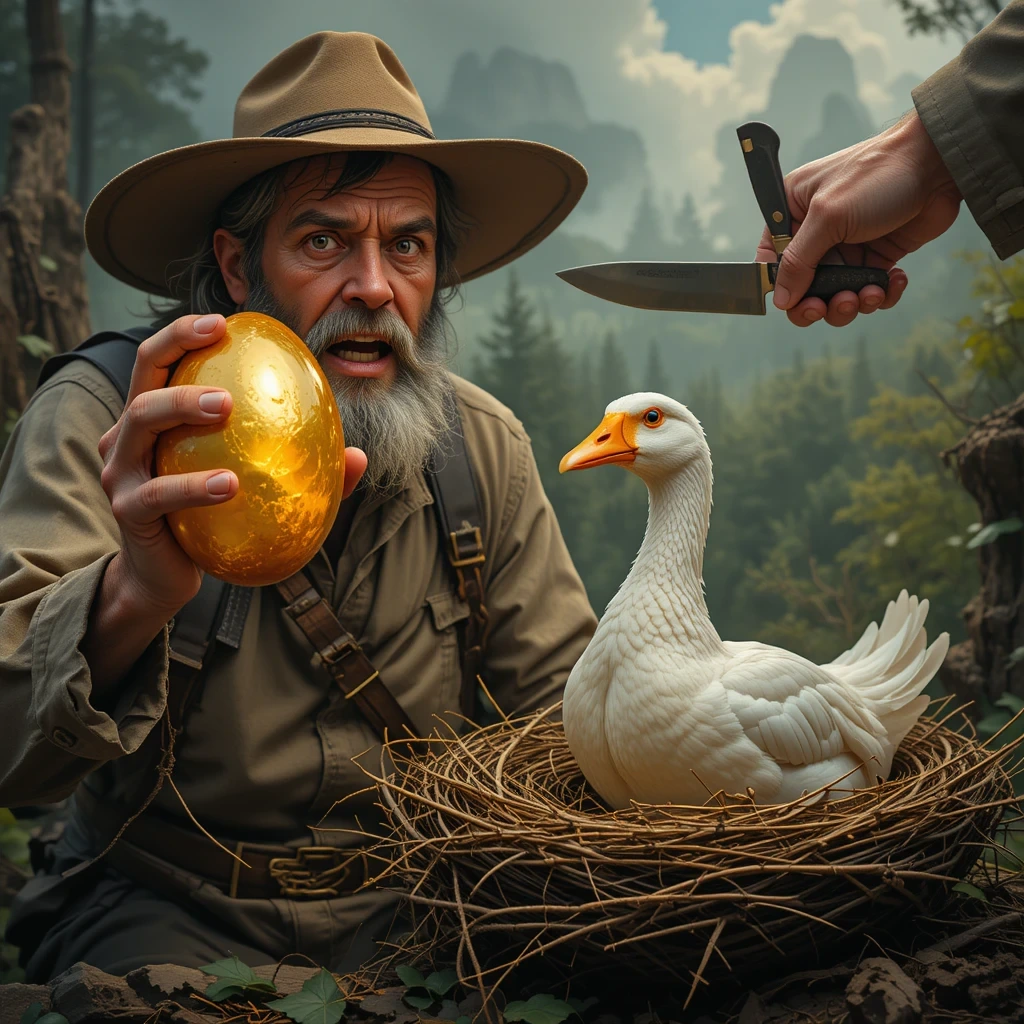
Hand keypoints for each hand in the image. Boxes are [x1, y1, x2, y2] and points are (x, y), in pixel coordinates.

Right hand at [97, 314, 365, 615]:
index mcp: (157, 420)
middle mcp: (129, 435)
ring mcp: (122, 471)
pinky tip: (229, 485)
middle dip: (177, 348)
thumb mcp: (252, 487)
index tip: (225, 322)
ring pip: (141, 422)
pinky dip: (194, 485)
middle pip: (143, 375)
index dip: (183, 333)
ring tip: (226, 406)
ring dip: (182, 405)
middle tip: (219, 341)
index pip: (161, 360)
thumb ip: (301, 469)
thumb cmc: (211, 519)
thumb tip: (357, 456)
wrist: (166, 577)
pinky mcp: (127, 510)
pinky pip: (159, 492)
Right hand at [756, 111, 962, 327]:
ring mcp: (847, 246)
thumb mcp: (828, 216)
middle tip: (837, 304)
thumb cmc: (878, 174)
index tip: (801, 302)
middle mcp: (816, 233)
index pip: (773, 262)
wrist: (938, 163)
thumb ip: (799, 261)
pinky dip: (881, 294)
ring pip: (836, 295)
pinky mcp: (877, 255)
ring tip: (870, 292)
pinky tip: (893, 281)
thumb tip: (780, 300)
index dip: (783, 288)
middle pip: (803, 288)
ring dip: (854, 303)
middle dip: (820, 303)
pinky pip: (869, 290)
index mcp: (793, 213)